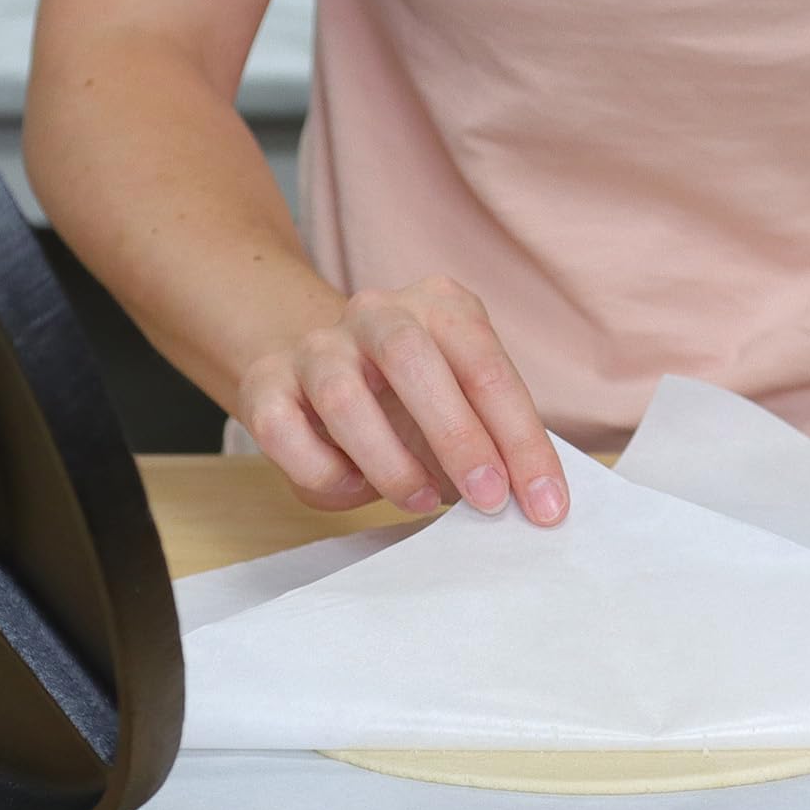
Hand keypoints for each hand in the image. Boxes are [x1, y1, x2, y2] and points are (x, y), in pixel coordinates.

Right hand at [235, 276, 571, 524]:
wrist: (317, 369)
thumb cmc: (411, 402)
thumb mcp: (462, 405)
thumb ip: (493, 441)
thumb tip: (530, 503)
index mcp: (439, 306)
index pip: (485, 365)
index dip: (520, 438)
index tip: (544, 502)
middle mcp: (376, 312)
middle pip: (410, 358)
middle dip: (457, 435)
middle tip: (489, 500)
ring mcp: (316, 346)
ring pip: (342, 396)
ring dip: (388, 461)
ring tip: (422, 500)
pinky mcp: (265, 384)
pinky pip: (283, 430)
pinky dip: (324, 473)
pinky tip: (356, 491)